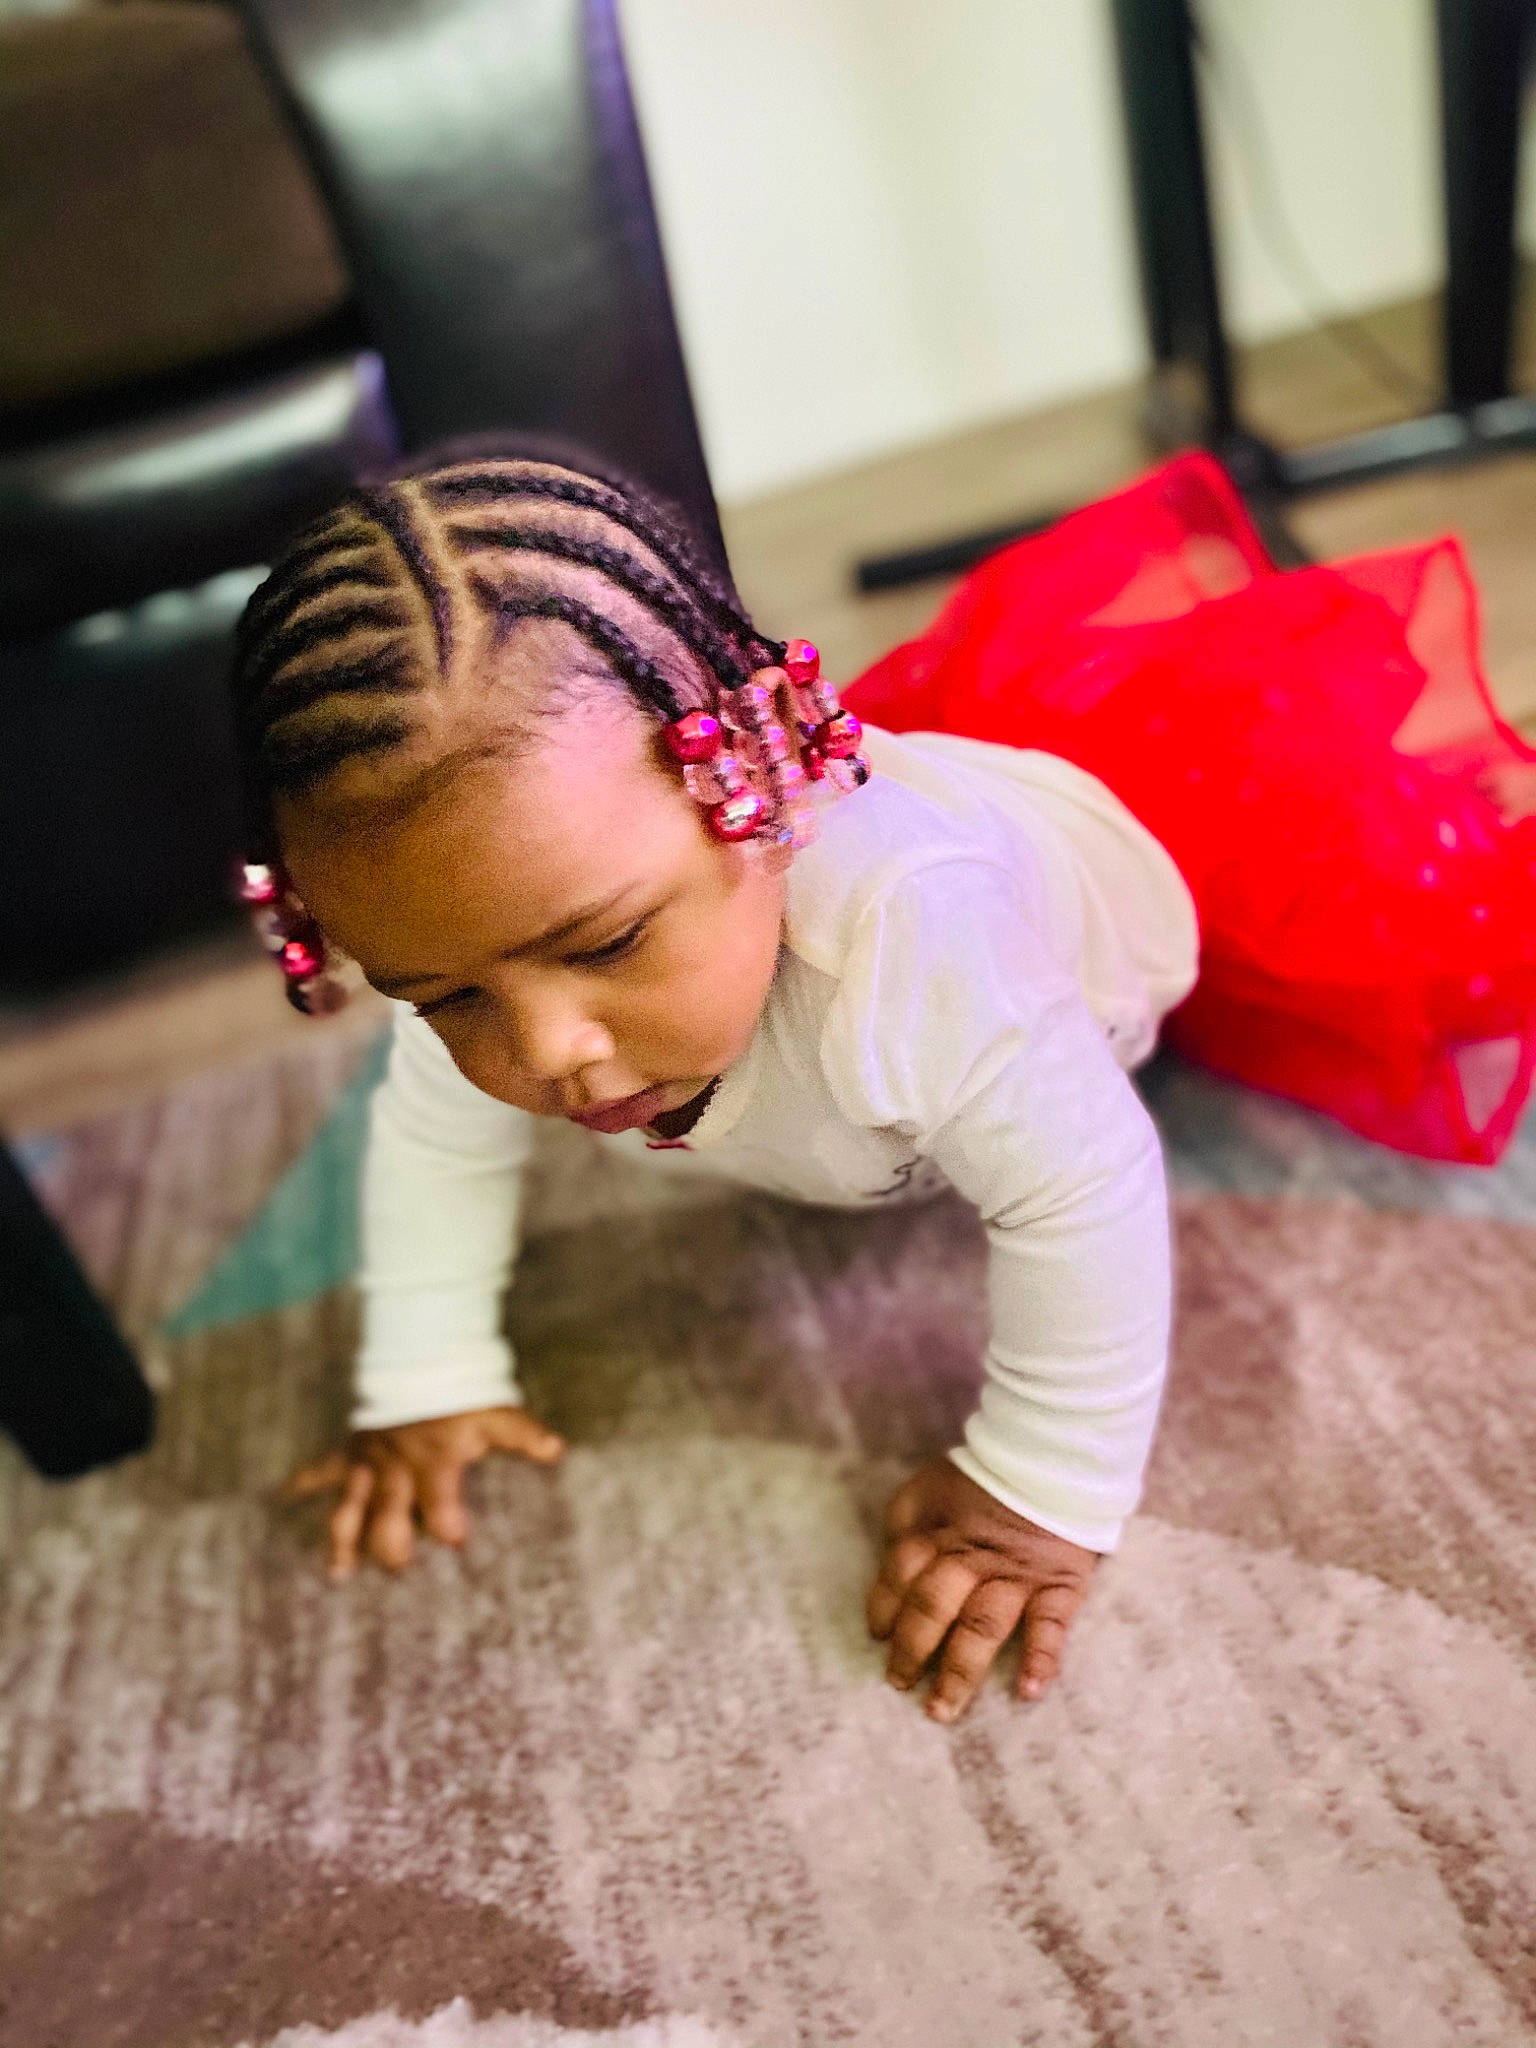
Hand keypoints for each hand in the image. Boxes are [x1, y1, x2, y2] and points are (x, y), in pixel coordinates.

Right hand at [285, 1406, 564, 1578]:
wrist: (422, 1359)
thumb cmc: (461, 1396)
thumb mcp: (494, 1412)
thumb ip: (522, 1434)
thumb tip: (557, 1449)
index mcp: (432, 1461)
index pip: (439, 1500)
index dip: (447, 1520)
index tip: (455, 1540)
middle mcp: (395, 1467)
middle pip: (387, 1514)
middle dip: (391, 1544)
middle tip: (398, 1568)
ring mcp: (368, 1463)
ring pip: (348, 1507)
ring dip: (343, 1539)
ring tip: (339, 1573)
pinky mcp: (350, 1454)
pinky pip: (321, 1470)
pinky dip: (303, 1482)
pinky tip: (282, 1498)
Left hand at [866, 1457, 1096, 1723]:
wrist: (1052, 1457)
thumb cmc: (985, 1475)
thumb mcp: (931, 1485)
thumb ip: (907, 1521)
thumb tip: (887, 1558)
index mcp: (939, 1532)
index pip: (901, 1574)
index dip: (885, 1607)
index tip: (878, 1637)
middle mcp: (973, 1559)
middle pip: (934, 1607)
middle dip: (912, 1651)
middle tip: (899, 1686)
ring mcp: (1017, 1575)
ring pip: (982, 1626)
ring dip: (961, 1671)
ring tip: (942, 1710)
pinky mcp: (1059, 1584)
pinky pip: (1051, 1626)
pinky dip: (1041, 1659)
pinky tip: (1028, 1692)